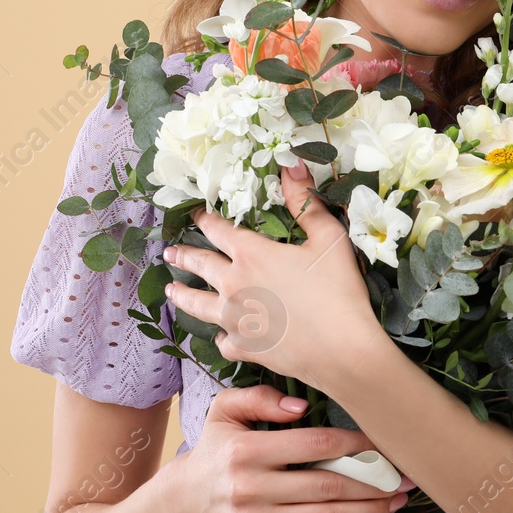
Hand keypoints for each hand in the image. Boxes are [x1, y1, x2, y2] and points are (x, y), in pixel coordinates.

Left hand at [165, 162, 387, 394]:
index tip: (195, 214)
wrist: (342, 349)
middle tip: (170, 251)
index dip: (205, 219)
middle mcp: (233, 284)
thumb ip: (305, 202)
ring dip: (183, 294)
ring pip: (198, 304)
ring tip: (172, 290)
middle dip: (184, 255)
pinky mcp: (244, 347)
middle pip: (200, 265)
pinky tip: (221, 336)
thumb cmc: (338, 289)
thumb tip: (291, 163)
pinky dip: (220, 336)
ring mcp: (234, 319)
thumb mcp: (328, 238)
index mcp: (251, 254)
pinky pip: (222, 340)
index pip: (218, 230)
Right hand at [178, 385, 411, 512]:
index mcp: (246, 450)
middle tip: (404, 479)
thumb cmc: (217, 449)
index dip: (356, 444)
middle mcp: (249, 489)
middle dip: (372, 484)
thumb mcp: (226, 410)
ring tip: (395, 503)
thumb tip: (302, 406)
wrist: (185, 502)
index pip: (314, 444)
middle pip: (326, 486)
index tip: (385, 444)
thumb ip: (260, 397)